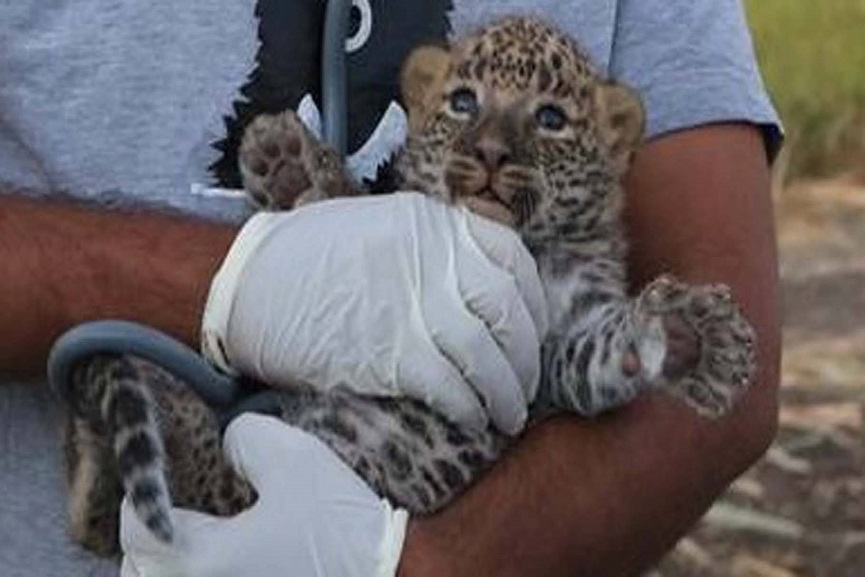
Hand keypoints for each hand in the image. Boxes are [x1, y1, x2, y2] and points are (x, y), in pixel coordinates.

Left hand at [120, 414, 407, 576]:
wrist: (397, 576)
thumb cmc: (342, 528)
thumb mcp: (297, 460)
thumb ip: (247, 437)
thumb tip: (228, 444)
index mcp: (202, 560)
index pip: (137, 527)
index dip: (146, 496)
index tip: (168, 480)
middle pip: (140, 567)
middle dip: (153, 534)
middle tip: (182, 508)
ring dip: (170, 562)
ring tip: (200, 538)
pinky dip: (198, 574)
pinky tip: (229, 557)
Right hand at [202, 192, 547, 433]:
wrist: (247, 284)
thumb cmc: (306, 255)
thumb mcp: (379, 225)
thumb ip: (430, 247)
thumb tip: (471, 284)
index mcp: (432, 223)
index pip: (511, 256)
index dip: (533, 299)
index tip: (534, 329)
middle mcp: (432, 259)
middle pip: (506, 310)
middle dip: (525, 355)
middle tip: (526, 383)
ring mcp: (413, 305)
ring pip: (486, 354)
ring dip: (506, 392)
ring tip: (509, 416)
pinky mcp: (390, 352)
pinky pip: (451, 386)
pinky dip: (469, 408)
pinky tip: (473, 419)